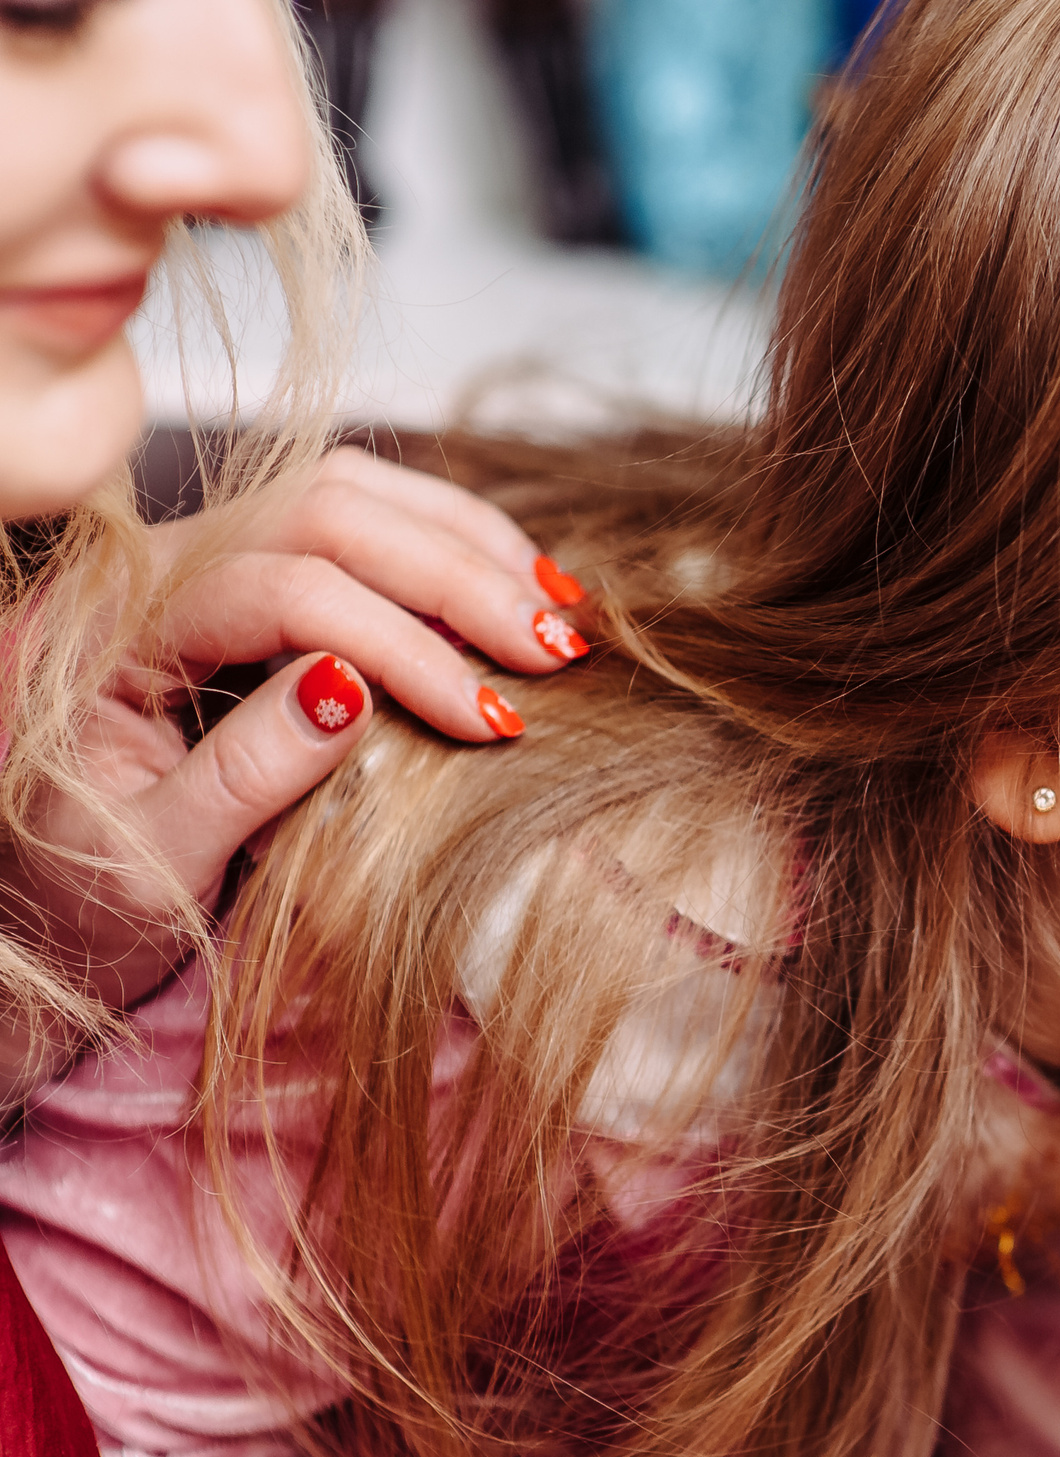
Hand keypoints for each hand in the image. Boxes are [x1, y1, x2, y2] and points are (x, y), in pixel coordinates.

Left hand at [0, 447, 588, 1095]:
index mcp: (107, 630)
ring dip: (463, 546)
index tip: (491, 724)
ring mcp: (197, 561)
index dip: (402, 648)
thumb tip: (350, 690)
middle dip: (453, 576)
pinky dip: (444, 546)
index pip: (281, 590)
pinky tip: (514, 590)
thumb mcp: (146, 862)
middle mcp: (147, 569)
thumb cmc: (81, 898)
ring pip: (347, 494)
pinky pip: (354, 521)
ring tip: (555, 615)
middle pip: (324, 512)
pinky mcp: (245, 577)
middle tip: (551, 652)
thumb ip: (240, 774)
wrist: (39, 908)